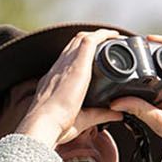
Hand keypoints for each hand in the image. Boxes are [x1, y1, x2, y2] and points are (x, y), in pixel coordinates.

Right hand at [14, 29, 125, 150]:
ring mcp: (66, 63)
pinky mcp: (77, 64)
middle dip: (90, 40)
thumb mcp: (83, 119)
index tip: (94, 56)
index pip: (67, 60)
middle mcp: (59, 68)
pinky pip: (90, 41)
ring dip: (97, 36)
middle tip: (108, 43)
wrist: (44, 124)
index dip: (79, 54)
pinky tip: (114, 36)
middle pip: (74, 45)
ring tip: (113, 37)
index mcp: (55, 80)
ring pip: (81, 39)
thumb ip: (100, 115)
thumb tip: (117, 114)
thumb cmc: (56, 126)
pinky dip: (103, 36)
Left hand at [110, 38, 161, 161]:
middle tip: (115, 50)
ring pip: (159, 59)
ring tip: (129, 42)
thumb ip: (138, 109)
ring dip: (146, 49)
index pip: (136, 84)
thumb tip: (113, 103)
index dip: (122, 76)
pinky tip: (152, 40)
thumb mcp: (158, 121)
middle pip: (146, 68)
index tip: (107, 69)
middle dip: (133, 59)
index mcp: (156, 102)